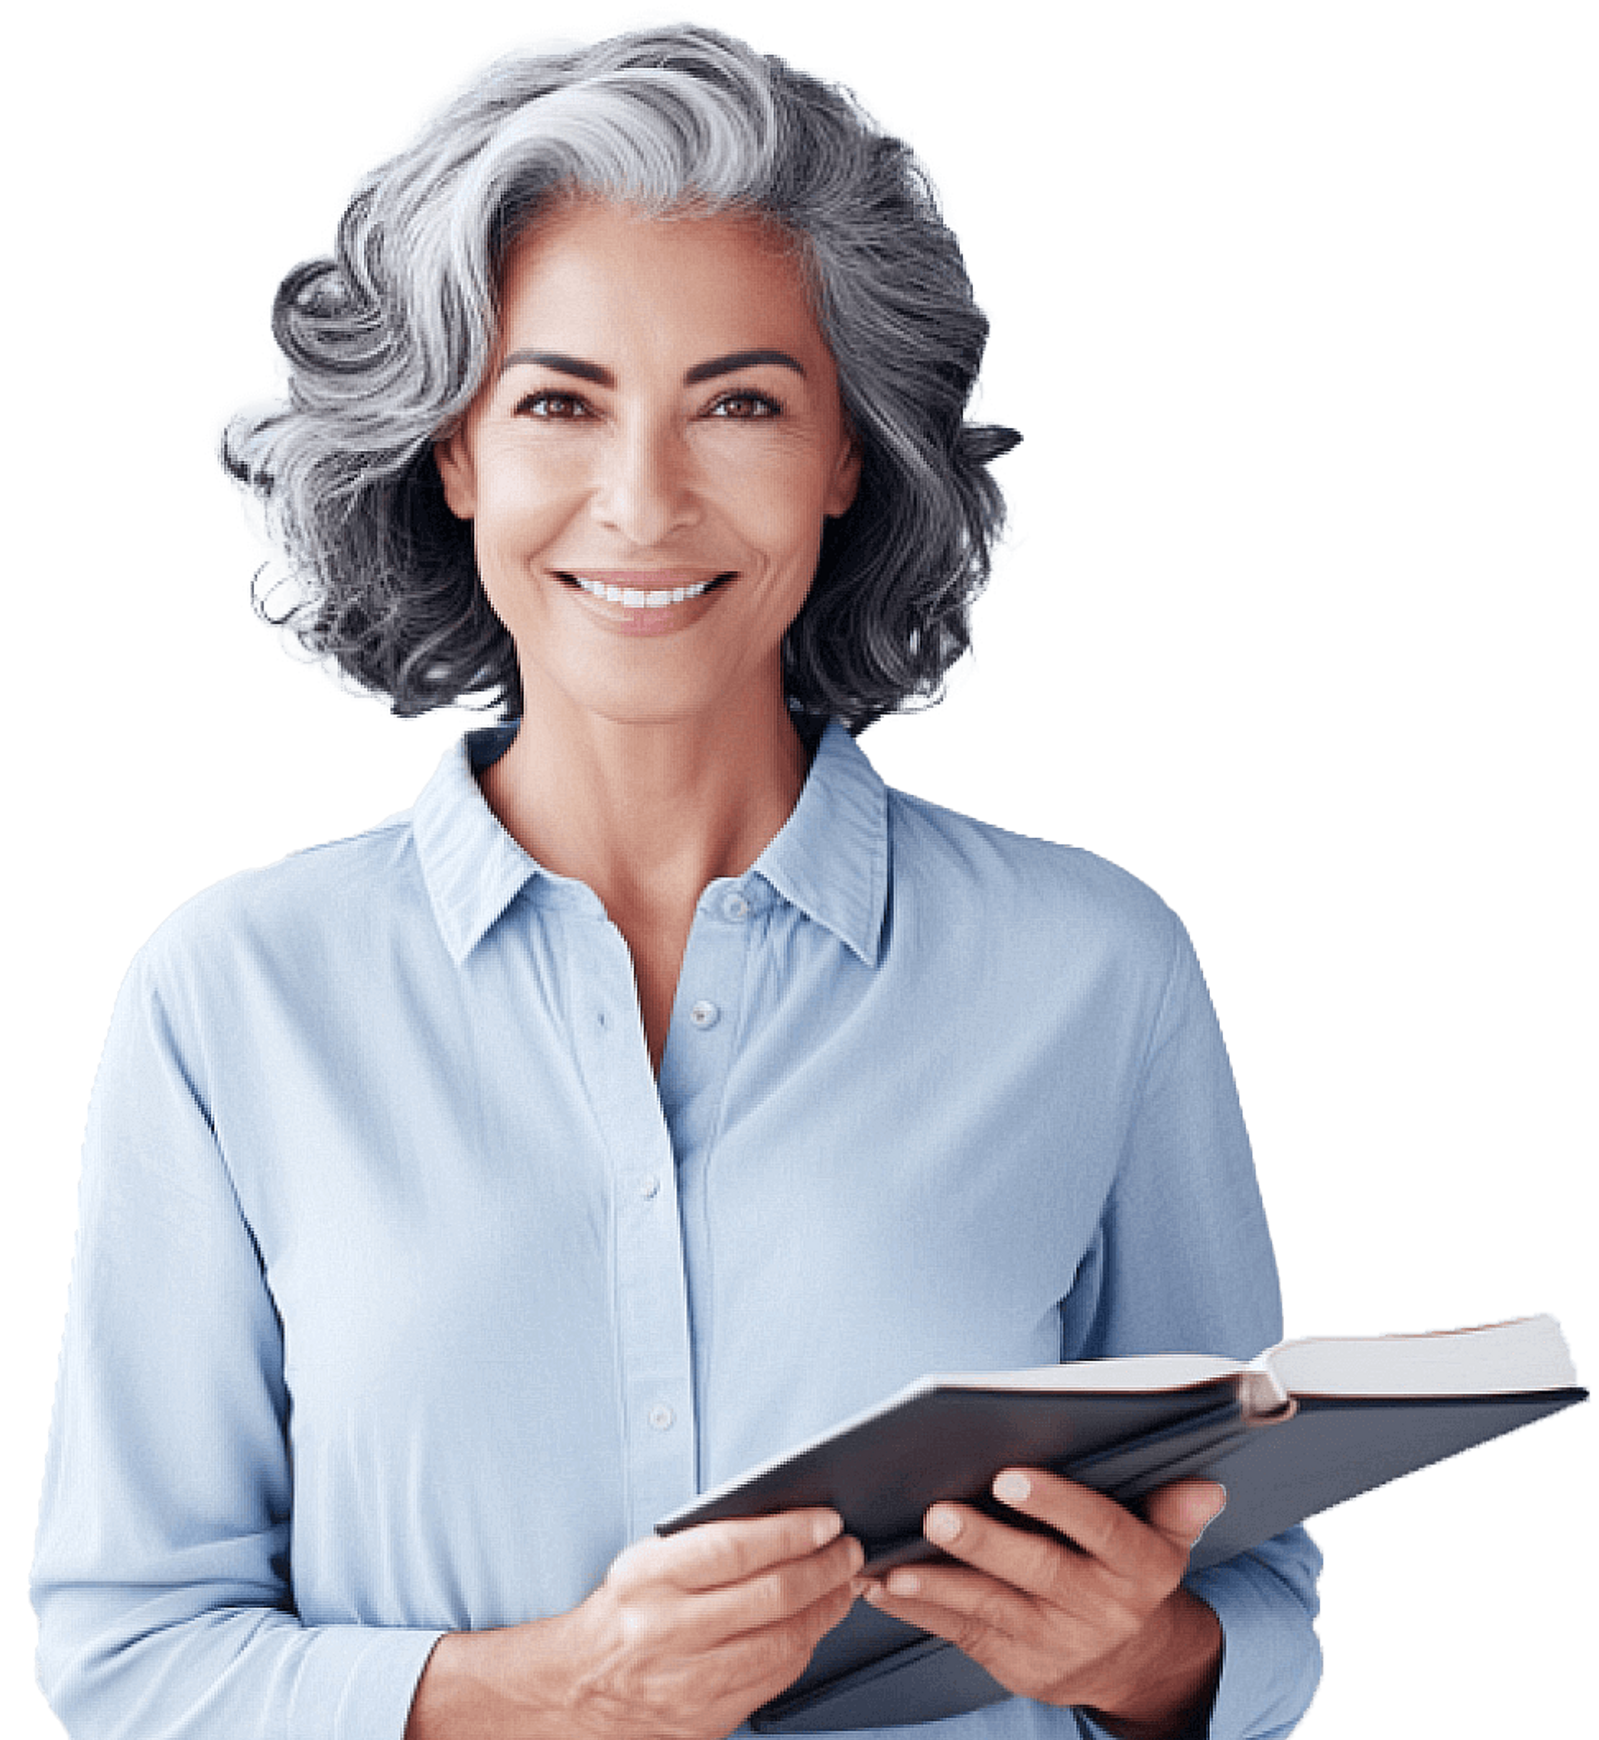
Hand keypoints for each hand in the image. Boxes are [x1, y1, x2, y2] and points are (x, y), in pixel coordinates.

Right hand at [404, 1507, 863, 1739]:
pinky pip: (773, 1679)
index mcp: (648, 1579)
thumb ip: (708, 1542)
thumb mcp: (649, 1561)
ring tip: (844, 1582)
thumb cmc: (624, 1611)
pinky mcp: (705, 1720)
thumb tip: (787, 1520)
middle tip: (849, 1549)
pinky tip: (816, 1623)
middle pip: (770, 1596)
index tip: (827, 1520)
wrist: (578, 1688)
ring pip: (782, 1642)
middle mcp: (666, 1631)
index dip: (791, 1532)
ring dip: (826, 1607)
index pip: (735, 1548)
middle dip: (824, 1568)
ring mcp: (687, 1683)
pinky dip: (804, 1646)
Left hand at [859, 1471, 1225, 1736]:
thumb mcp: (1165, 1539)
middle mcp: (1098, 1608)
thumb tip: (1205, 1488)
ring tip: (892, 1561)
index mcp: (1139, 1567)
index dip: (1057, 1504)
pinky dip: (918, 1609)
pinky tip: (881, 1584)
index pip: (1100, 1529)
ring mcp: (1054, 1642)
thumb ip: (1174, 1508)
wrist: (1132, 1664)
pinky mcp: (1013, 1664)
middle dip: (985, 1543)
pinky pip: (961, 1632)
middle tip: (937, 1513)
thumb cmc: (1132, 1573)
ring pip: (991, 1609)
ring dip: (937, 1585)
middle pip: (1038, 1571)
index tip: (1011, 1475)